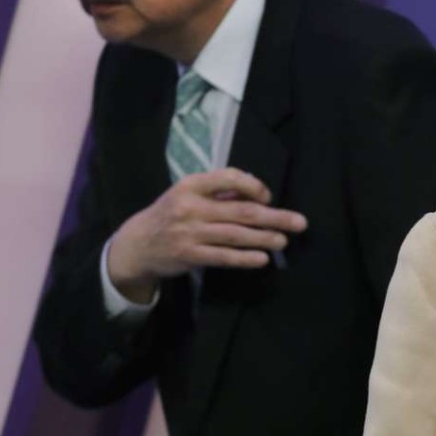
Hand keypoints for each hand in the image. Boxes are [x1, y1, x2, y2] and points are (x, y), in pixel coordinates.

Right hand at [107, 168, 307, 302]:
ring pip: (236, 235)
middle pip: (241, 210)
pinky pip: (223, 257)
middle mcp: (190, 207)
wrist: (136, 245)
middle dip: (274, 216)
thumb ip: (219, 192)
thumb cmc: (171, 214)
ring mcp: (190, 233)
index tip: (267, 197)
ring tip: (284, 240)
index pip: (229, 177)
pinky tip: (262, 258)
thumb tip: (258, 192)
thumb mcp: (188, 194)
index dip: (253, 186)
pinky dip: (245, 258)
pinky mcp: (189, 256)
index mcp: (191, 185)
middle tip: (299, 222)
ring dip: (264, 238)